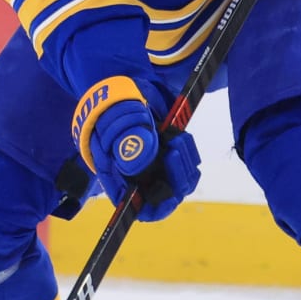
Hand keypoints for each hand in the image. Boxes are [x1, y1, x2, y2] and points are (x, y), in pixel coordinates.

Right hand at [72, 77, 200, 221]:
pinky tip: (179, 136)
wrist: (125, 91)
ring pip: (180, 180)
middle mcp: (137, 177)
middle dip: (176, 176)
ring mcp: (154, 167)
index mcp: (117, 176)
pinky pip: (186, 162)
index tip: (170, 197)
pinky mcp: (168, 155)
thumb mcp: (115, 117)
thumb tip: (136, 164)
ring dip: (184, 161)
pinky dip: (187, 151)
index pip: (136, 206)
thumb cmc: (112, 107)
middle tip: (173, 150)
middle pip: (164, 194)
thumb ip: (124, 138)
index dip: (155, 208)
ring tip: (175, 137)